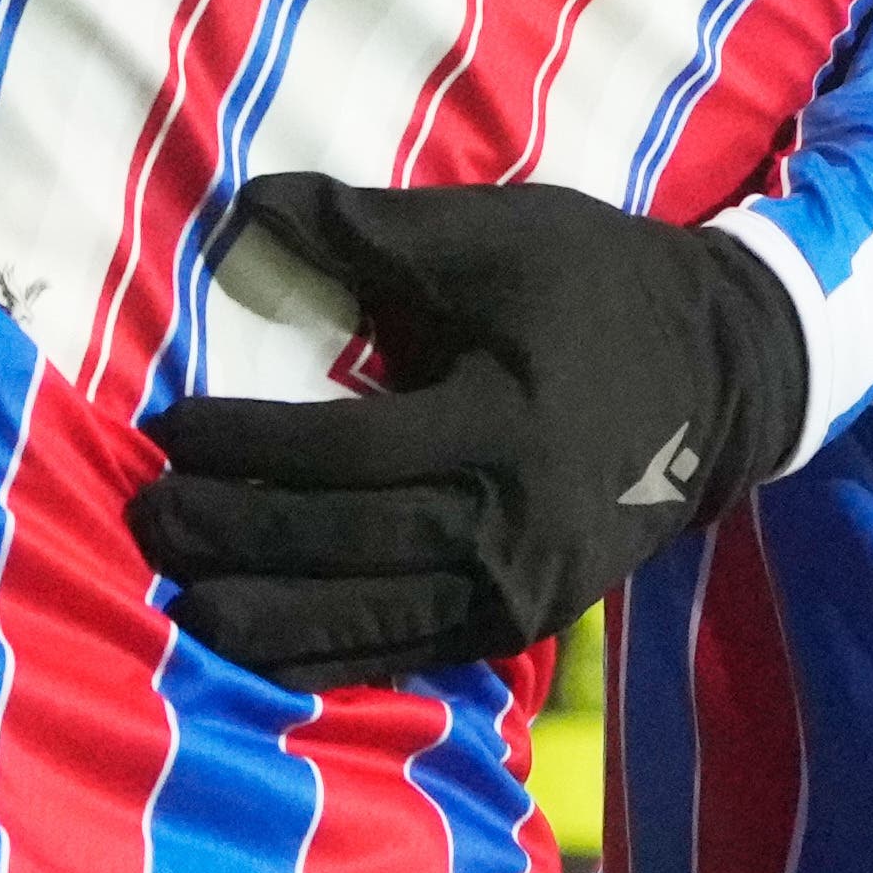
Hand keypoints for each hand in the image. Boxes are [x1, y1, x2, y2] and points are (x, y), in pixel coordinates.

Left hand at [129, 174, 810, 688]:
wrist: (726, 378)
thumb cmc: (597, 288)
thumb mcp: (493, 237)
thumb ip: (366, 230)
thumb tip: (244, 210)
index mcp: (507, 422)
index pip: (348, 451)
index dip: (249, 444)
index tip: (170, 425)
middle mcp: (515, 524)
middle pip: (345, 545)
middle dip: (233, 535)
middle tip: (146, 514)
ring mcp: (522, 591)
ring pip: (368, 621)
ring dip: (261, 617)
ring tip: (174, 597)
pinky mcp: (523, 624)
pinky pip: (407, 655)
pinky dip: (324, 661)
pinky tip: (250, 653)